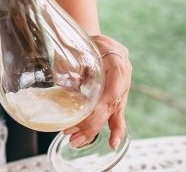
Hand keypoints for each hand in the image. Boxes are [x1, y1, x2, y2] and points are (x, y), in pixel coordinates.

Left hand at [63, 34, 131, 149]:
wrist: (98, 41)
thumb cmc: (86, 42)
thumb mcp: (77, 46)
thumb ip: (71, 63)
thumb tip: (61, 81)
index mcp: (117, 61)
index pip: (112, 89)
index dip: (100, 107)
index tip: (83, 118)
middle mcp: (124, 77)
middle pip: (110, 105)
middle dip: (91, 123)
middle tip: (70, 135)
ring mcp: (123, 87)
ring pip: (112, 112)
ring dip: (94, 129)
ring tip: (77, 142)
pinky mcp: (118, 96)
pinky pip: (118, 114)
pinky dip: (115, 129)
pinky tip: (113, 144)